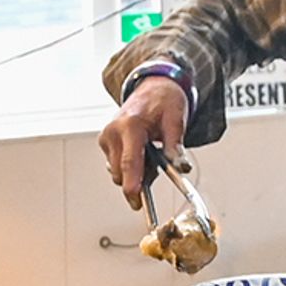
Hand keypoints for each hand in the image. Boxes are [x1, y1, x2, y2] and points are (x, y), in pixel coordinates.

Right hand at [100, 75, 190, 206]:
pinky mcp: (105, 142)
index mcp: (130, 125)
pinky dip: (130, 166)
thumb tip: (180, 167)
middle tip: (158, 167)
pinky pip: (116, 166)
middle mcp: (113, 132)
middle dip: (140, 179)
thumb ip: (176, 146)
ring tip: (151, 153)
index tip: (136, 200)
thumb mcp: (176, 119)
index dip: (132, 183)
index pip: (130, 162)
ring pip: (118, 172)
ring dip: (136, 173)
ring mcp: (106, 138)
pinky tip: (142, 152)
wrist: (153, 86)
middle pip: (121, 173)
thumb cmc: (164, 100)